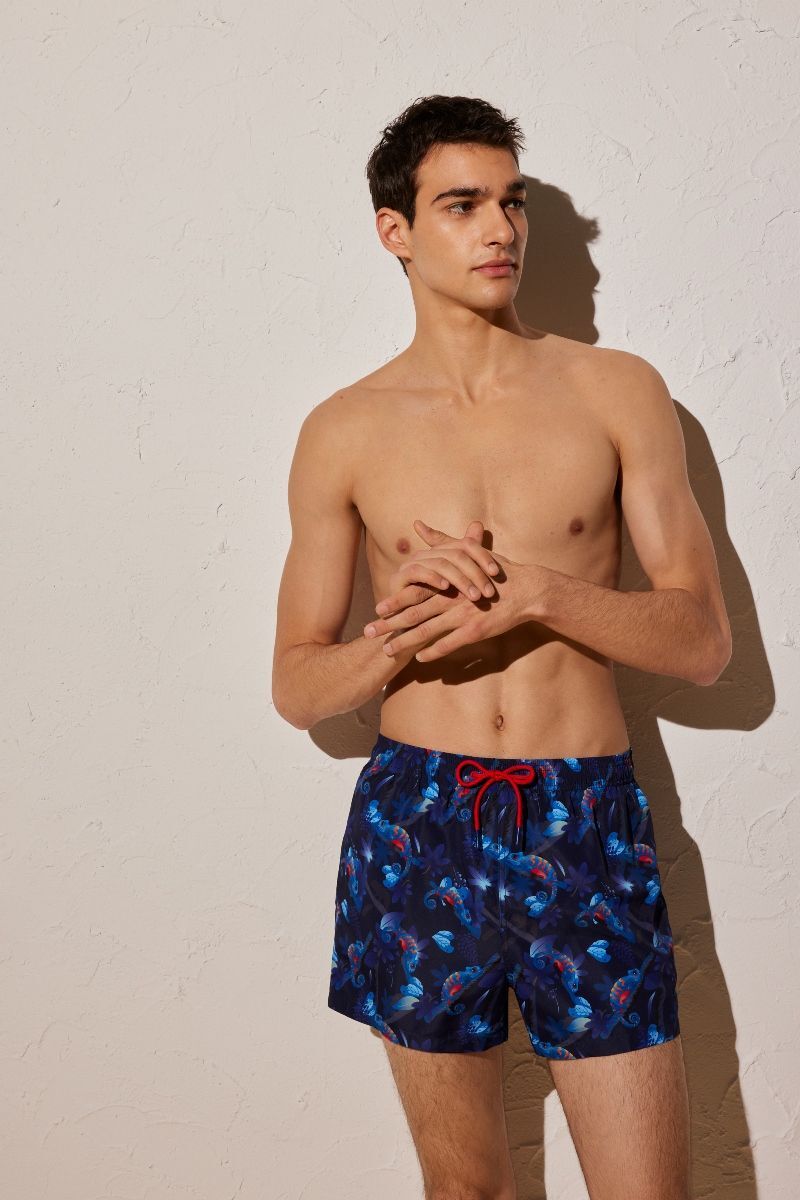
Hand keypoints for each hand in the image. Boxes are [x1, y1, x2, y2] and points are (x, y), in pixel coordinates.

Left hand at [365, 537, 540, 661]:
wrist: (526, 590)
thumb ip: (441, 540)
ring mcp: (462, 616)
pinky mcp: (475, 631)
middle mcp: (451, 599)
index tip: (374, 609)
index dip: (394, 601)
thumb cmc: (496, 570)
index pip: (414, 592)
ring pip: (427, 631)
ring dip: (405, 641)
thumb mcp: (468, 551)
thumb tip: (418, 524)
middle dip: (389, 624)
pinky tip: (419, 658)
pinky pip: (450, 643)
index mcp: (447, 582)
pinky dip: (434, 651)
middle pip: (413, 613)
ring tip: (386, 649)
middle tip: (369, 632)